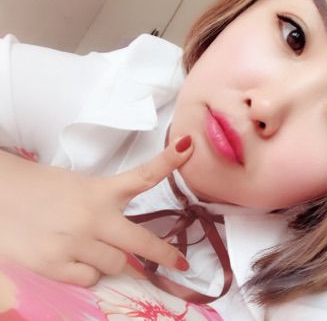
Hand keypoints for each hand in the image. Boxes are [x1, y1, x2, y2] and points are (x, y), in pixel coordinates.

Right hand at [0, 135, 192, 286]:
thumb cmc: (38, 189)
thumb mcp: (78, 188)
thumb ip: (104, 207)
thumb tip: (122, 238)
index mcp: (99, 190)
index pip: (143, 175)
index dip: (169, 161)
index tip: (188, 148)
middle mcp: (93, 216)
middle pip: (141, 240)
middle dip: (164, 254)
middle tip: (179, 264)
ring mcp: (75, 242)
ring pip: (115, 264)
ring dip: (109, 258)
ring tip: (86, 244)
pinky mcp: (54, 265)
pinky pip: (90, 278)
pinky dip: (86, 271)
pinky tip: (70, 256)